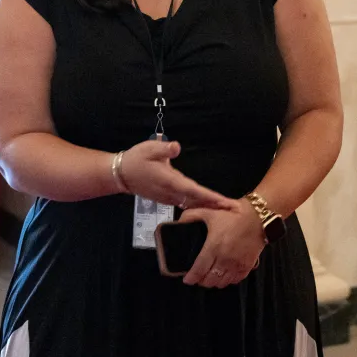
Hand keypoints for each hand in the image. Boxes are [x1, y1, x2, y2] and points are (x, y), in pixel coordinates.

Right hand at [118, 140, 234, 210]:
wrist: (121, 175)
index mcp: (170, 181)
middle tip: (235, 210)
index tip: (226, 203)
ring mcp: (169, 198)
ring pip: (193, 204)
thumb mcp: (149, 148)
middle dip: (216, 206)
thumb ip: (164, 149)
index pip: (195, 191)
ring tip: (226, 209)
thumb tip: (176, 147)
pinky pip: (187, 204)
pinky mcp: (167, 198)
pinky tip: (208, 207)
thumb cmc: (136, 159)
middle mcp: (172, 193)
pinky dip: (200, 206)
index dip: (211, 198)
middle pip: (198, 201)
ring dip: (210, 207)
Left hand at [180, 199, 265, 287]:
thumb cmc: (232, 215)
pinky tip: (223, 275)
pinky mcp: (247, 266)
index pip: (199, 270)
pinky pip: (235, 281)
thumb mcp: (209, 212)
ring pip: (222, 283)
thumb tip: (178, 222)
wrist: (257, 217)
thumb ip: (191, 216)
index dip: (191, 278)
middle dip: (201, 280)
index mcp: (214, 247)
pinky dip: (227, 281)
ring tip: (209, 276)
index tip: (186, 279)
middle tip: (197, 276)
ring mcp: (237, 265)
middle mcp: (225, 259)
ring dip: (214, 282)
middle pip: (209, 280)